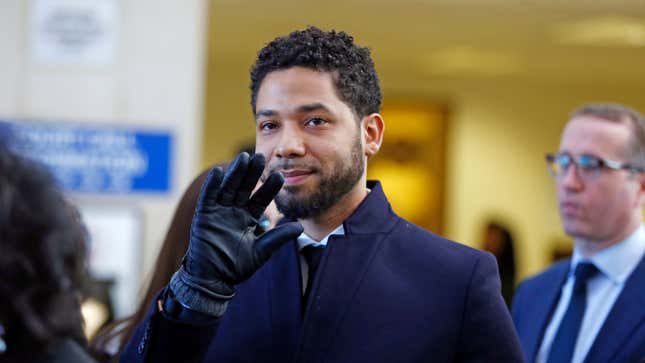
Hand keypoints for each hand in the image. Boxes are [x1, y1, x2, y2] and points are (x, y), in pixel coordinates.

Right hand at [174, 152, 302, 305]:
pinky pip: (208, 197)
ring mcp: (218, 212)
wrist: (213, 280)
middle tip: (262, 156)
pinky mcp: (203, 216)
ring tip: (244, 157)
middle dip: (252, 173)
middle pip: (244, 188)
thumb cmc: (236, 268)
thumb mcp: (262, 251)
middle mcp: (234, 211)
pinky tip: (219, 171)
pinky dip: (212, 185)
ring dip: (235, 173)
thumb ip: (278, 237)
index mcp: (248, 218)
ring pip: (228, 188)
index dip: (269, 188)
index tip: (281, 176)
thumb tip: (301, 227)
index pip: (261, 199)